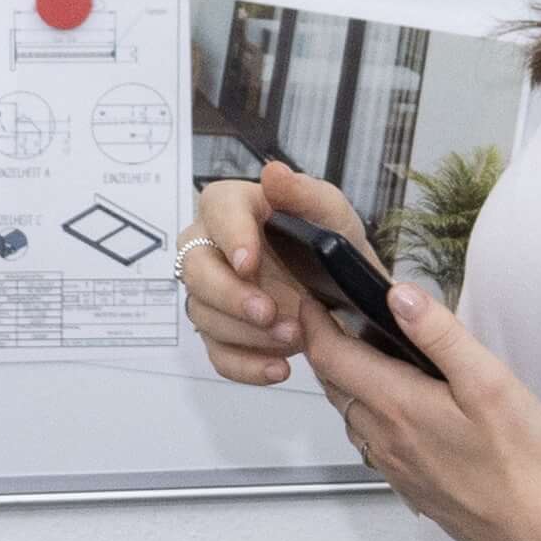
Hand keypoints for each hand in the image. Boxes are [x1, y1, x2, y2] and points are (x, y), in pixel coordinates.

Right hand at [178, 169, 324, 386]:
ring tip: (293, 338)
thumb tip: (272, 172)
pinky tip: (280, 368)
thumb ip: (305, 193)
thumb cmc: (332, 242)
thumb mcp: (332, 214)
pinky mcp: (222, 334)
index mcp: (235, 207)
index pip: (216, 209)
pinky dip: (247, 366)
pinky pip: (218, 354)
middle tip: (269, 312)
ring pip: (204, 315)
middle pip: (195, 269)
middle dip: (230, 295)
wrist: (345, 292)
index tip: (250, 262)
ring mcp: (213, 295)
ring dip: (246, 333)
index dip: (228, 235)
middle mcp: (212, 248)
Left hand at [304, 261, 540, 540]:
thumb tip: (398, 295)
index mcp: (396, 405)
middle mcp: (383, 438)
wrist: (536, 531)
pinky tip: (398, 408)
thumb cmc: (521, 457)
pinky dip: (368, 414)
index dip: (314, 324)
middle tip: (338, 318)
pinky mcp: (408, 486)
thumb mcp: (489, 382)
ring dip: (348, 383)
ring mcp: (393, 467)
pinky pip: (371, 443)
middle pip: (335, 386)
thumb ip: (441, 336)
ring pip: (351, 416)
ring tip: (368, 356)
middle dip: (328, 349)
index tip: (312, 299)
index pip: (331, 357)